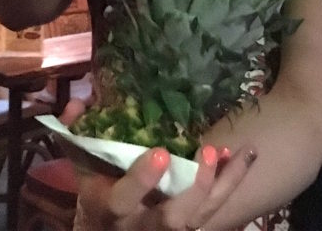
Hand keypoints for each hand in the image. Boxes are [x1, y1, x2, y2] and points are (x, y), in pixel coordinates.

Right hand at [58, 98, 255, 229]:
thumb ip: (76, 132)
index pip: (124, 200)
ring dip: (225, 183)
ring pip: (202, 216)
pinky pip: (216, 210)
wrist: (106, 230)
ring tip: (243, 151)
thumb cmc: (96, 188)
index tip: (161, 152)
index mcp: (111, 208)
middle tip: (207, 151)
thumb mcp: (81, 162)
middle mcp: (142, 226)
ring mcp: (169, 230)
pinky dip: (231, 182)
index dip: (142, 180)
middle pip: (172, 218)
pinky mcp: (191, 225)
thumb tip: (78, 103)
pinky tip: (245, 155)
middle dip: (194, 187)